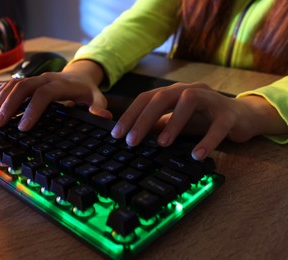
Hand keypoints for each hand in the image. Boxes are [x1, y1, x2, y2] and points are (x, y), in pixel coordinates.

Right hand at [0, 60, 109, 129]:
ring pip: (13, 85)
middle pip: (23, 87)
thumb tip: (101, 116)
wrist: (80, 75)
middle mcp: (45, 78)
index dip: (33, 110)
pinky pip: (10, 85)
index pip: (44, 94)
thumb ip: (99, 107)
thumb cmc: (87, 91)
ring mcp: (35, 77)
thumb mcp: (98, 98)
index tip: (23, 128)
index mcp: (61, 84)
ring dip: (0, 100)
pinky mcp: (29, 80)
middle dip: (9, 105)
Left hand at [111, 82, 284, 159]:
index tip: (116, 134)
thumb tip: (132, 138)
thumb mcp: (176, 122)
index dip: (130, 115)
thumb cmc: (203, 119)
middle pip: (162, 96)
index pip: (146, 98)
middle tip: (131, 140)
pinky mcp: (229, 114)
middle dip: (144, 118)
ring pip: (189, 101)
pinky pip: (218, 125)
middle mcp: (190, 90)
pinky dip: (207, 140)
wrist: (241, 117)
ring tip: (161, 144)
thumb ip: (157, 126)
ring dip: (173, 122)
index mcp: (174, 92)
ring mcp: (210, 99)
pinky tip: (197, 155)